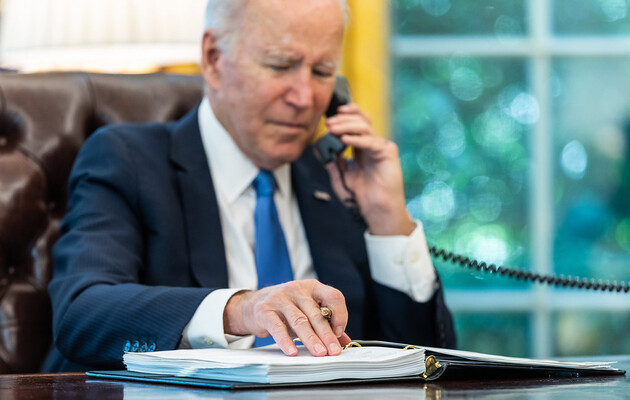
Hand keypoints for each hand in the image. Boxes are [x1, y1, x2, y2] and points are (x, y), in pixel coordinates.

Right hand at [223, 279, 351, 355]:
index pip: (333, 296)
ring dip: (311, 339)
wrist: (252, 305)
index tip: (339, 333)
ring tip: (319, 353)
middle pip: (317, 313)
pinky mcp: (265, 310)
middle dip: (327, 334)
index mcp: (312, 287)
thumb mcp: (307, 311)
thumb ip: (326, 324)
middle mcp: (297, 289)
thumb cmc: (285, 308)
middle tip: (333, 351)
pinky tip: (293, 351)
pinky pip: (278, 327)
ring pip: (300, 321)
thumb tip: (345, 342)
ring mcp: (280, 298)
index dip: (340, 314)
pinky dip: (286, 341)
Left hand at [325, 104, 414, 235]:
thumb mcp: (339, 177)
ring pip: (365, 127)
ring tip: (333, 129)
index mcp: (362, 148)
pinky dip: (357, 139)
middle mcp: (372, 145)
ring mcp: (381, 147)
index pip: (355, 123)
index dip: (344, 117)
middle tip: (329, 123)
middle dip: (343, 119)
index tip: (328, 119)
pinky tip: (344, 140)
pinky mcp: (388, 153)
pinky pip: (371, 141)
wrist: (375, 211)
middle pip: (361, 120)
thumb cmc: (361, 197)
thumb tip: (317, 148)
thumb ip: (330, 162)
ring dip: (347, 126)